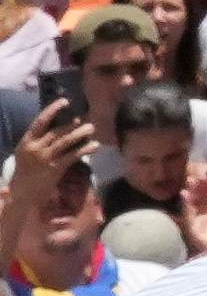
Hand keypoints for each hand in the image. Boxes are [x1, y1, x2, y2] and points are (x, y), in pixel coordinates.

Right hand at [7, 101, 86, 231]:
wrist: (21, 194)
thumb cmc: (26, 172)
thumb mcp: (27, 153)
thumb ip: (39, 140)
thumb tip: (59, 125)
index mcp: (26, 142)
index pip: (40, 121)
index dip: (53, 109)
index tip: (65, 101)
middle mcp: (35, 148)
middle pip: (57, 130)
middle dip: (72, 123)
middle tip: (86, 118)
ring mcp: (45, 158)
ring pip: (65, 141)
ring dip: (80, 133)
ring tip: (91, 128)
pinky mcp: (54, 169)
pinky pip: (72, 156)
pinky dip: (85, 149)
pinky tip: (94, 146)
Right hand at [174, 174, 206, 256]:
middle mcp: (204, 221)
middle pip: (198, 202)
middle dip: (198, 188)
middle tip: (198, 175)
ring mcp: (198, 225)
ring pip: (192, 206)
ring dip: (191, 193)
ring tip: (191, 179)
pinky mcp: (193, 230)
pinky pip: (188, 216)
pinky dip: (186, 205)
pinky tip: (185, 193)